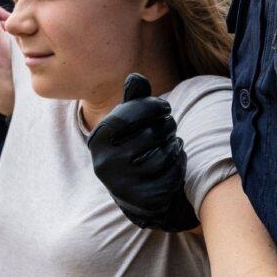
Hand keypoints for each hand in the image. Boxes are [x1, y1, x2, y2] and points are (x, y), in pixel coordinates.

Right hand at [87, 73, 199, 231]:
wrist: (136, 193)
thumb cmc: (133, 147)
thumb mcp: (128, 123)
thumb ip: (133, 100)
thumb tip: (136, 77)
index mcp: (97, 140)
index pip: (128, 115)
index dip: (152, 106)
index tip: (166, 107)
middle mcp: (104, 163)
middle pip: (151, 133)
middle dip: (168, 126)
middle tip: (170, 126)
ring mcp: (123, 184)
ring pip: (164, 153)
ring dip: (175, 144)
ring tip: (172, 142)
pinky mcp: (143, 198)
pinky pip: (172, 172)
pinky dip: (179, 162)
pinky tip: (175, 160)